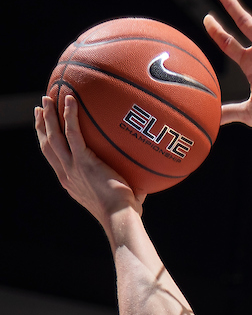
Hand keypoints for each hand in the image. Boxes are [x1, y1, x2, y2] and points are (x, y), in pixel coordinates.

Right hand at [35, 95, 143, 226]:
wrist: (120, 217)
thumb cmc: (125, 213)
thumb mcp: (123, 198)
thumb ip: (130, 188)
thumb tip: (146, 183)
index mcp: (71, 183)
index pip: (55, 159)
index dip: (48, 142)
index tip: (46, 129)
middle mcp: (67, 174)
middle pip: (48, 145)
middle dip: (42, 126)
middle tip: (41, 108)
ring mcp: (72, 168)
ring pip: (53, 137)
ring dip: (48, 117)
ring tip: (48, 98)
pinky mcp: (83, 161)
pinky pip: (73, 133)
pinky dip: (70, 115)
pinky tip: (71, 99)